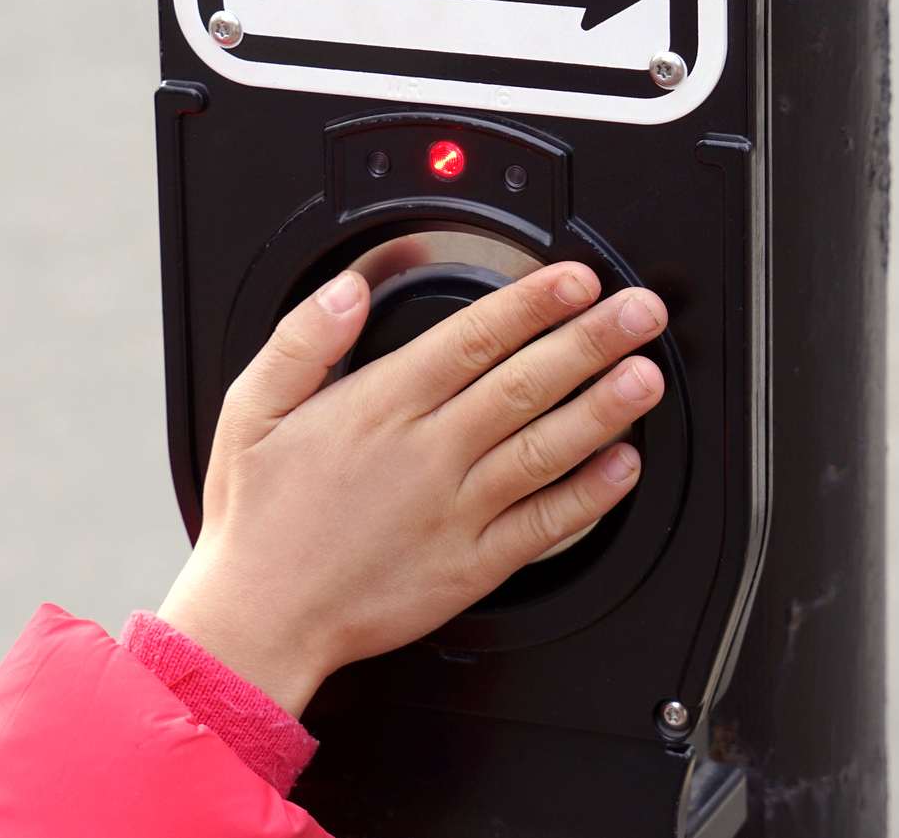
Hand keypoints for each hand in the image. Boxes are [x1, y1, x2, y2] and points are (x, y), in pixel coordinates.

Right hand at [155, 260, 667, 716]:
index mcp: (380, 408)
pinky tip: (623, 468)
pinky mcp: (471, 566)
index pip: (473, 338)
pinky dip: (588, 498)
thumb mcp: (252, 407)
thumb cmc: (260, 517)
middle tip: (639, 311)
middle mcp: (427, 455)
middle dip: (591, 341)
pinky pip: (544, 528)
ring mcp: (455, 512)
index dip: (533, 304)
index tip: (576, 280)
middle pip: (524, 384)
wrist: (261, 618)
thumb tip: (347, 289)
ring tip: (645, 378)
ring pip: (544, 450)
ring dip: (602, 410)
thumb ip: (302, 339)